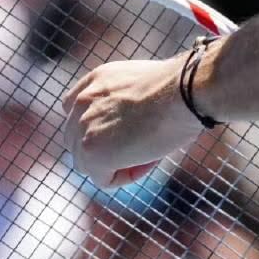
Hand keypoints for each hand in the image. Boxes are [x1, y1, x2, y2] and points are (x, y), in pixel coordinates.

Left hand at [61, 53, 206, 187]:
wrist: (182, 91)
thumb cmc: (177, 89)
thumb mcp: (142, 85)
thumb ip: (124, 101)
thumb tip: (131, 123)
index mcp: (96, 79)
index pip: (75, 109)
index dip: (98, 127)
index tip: (126, 133)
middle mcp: (83, 101)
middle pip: (77, 140)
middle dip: (105, 149)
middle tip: (141, 147)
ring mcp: (84, 127)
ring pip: (87, 163)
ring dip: (115, 164)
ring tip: (149, 153)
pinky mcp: (93, 152)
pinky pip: (103, 179)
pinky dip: (125, 176)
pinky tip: (149, 160)